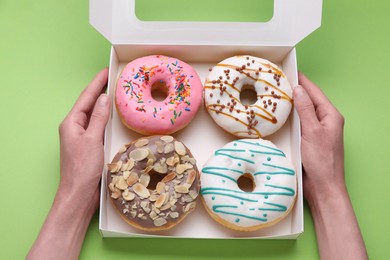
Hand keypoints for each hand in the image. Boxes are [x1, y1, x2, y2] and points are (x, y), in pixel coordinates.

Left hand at [28, 68, 109, 259]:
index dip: (97, 83)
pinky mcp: (90, 145)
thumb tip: (103, 98)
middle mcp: (76, 127)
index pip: (86, 98)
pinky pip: (99, 126)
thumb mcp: (92, 139)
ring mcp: (83, 137)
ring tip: (115, 93)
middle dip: (100, 90)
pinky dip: (106, 118)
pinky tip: (114, 116)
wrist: (80, 193)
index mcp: (72, 123)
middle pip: (89, 104)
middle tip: (113, 79)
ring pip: (94, 115)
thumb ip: (98, 118)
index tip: (106, 72)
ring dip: (104, 104)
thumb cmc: (83, 168)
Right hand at [293, 72, 366, 259]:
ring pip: (302, 112)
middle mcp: (324, 121)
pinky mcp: (308, 140)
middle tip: (279, 82)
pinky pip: (298, 123)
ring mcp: (316, 131)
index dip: (302, 81)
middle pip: (308, 100)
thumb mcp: (312, 132)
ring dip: (291, 104)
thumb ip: (305, 110)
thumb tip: (298, 89)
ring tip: (277, 95)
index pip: (314, 92)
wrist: (322, 187)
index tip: (290, 71)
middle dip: (295, 91)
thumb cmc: (322, 161)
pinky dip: (290, 117)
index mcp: (330, 116)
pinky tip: (280, 115)